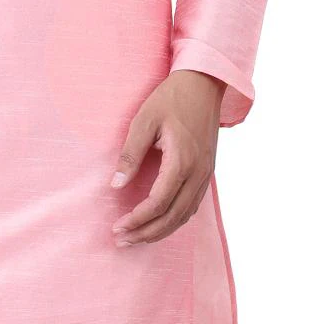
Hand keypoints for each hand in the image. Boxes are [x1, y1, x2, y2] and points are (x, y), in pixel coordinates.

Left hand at [107, 70, 223, 246]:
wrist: (204, 83)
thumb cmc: (171, 98)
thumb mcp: (143, 121)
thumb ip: (130, 154)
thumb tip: (116, 185)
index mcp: (182, 160)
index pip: (158, 203)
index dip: (137, 219)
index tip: (117, 226)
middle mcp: (198, 172)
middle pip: (173, 216)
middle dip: (146, 233)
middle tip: (123, 240)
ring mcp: (206, 174)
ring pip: (185, 215)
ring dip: (161, 231)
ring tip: (138, 238)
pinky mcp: (207, 172)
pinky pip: (193, 205)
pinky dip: (175, 219)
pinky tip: (159, 223)